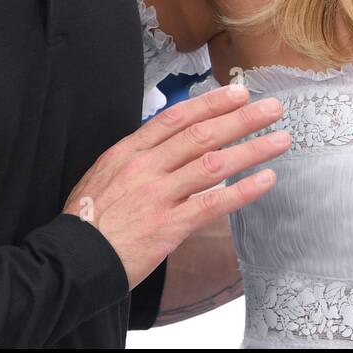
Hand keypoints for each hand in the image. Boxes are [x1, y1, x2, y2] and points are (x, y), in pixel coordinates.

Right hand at [62, 82, 287, 288]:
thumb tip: (172, 143)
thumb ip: (139, 157)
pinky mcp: (168, 226)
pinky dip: (243, 190)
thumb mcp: (106, 174)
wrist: (73, 260)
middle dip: (241, 118)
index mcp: (129, 151)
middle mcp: (146, 168)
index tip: (238, 93)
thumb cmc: (89, 219)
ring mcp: (158, 196)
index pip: (177, 118)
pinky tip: (266, 179)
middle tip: (271, 107)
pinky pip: (213, 204)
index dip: (211, 103)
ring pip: (214, 164)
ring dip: (252, 149)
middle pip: (202, 134)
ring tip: (280, 139)